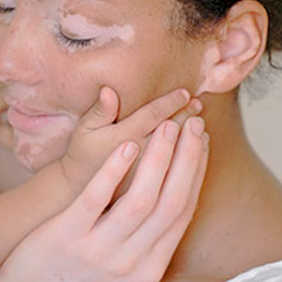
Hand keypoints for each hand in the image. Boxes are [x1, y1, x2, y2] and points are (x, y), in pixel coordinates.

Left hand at [0, 114, 208, 281]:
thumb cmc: (82, 277)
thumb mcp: (126, 266)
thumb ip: (150, 236)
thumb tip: (176, 190)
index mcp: (151, 266)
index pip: (184, 211)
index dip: (198, 172)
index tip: (204, 139)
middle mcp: (131, 262)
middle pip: (171, 202)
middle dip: (187, 159)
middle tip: (193, 123)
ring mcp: (100, 251)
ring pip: (141, 201)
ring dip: (158, 159)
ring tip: (166, 126)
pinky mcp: (68, 237)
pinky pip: (96, 200)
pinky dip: (114, 172)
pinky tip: (127, 146)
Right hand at [59, 86, 201, 192]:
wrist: (81, 191)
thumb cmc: (84, 154)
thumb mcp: (84, 130)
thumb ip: (99, 111)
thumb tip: (108, 90)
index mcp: (123, 136)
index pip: (154, 115)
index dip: (172, 102)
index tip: (185, 93)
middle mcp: (139, 155)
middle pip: (171, 131)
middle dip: (187, 116)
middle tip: (198, 105)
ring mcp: (148, 173)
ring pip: (179, 152)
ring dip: (192, 136)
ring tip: (200, 124)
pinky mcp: (153, 189)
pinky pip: (179, 173)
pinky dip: (192, 158)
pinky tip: (198, 147)